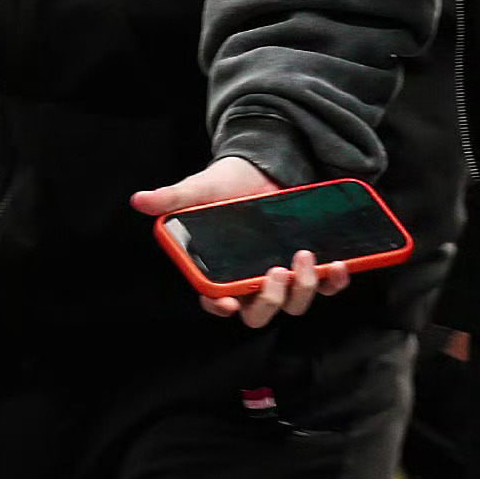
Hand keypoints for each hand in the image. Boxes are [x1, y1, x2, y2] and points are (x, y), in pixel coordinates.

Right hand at [132, 156, 351, 329]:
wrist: (263, 165)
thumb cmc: (226, 183)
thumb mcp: (200, 187)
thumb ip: (174, 198)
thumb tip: (139, 200)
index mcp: (218, 270)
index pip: (215, 301)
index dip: (221, 307)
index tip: (230, 302)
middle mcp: (250, 280)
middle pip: (259, 313)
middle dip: (270, 301)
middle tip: (276, 272)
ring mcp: (281, 275)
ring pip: (292, 304)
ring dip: (302, 290)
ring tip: (304, 257)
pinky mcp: (309, 266)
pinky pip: (324, 287)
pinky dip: (334, 282)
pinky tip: (339, 266)